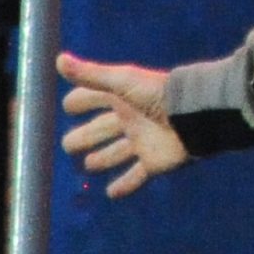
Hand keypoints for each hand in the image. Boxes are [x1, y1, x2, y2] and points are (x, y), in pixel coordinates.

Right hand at [58, 53, 189, 197]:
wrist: (195, 115)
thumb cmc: (158, 94)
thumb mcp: (121, 82)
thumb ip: (90, 75)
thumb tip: (58, 60)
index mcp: (122, 98)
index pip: (94, 99)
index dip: (80, 101)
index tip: (68, 105)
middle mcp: (130, 120)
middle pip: (101, 130)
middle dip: (85, 136)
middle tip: (68, 144)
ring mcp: (142, 142)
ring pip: (116, 153)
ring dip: (103, 159)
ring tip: (88, 165)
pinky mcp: (154, 161)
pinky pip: (137, 176)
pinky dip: (125, 185)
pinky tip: (111, 194)